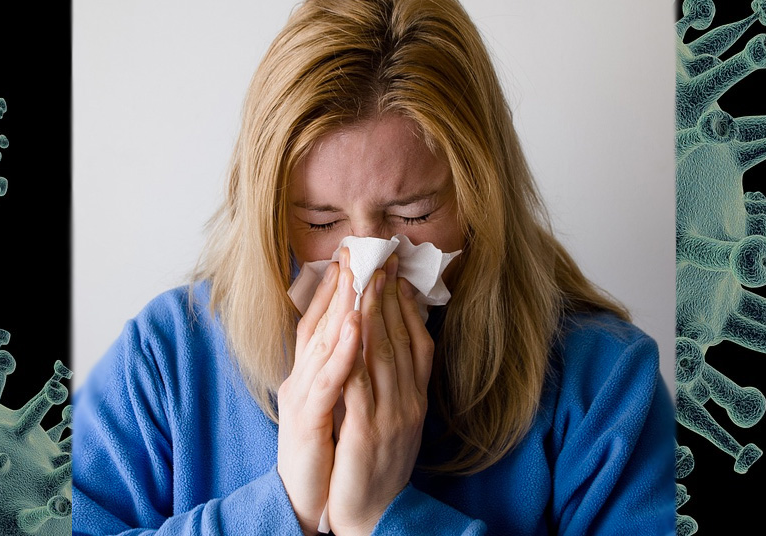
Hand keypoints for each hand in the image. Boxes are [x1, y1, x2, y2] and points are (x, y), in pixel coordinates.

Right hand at [277, 249, 359, 535]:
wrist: (308, 502)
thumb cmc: (325, 452)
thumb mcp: (336, 404)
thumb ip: (344, 370)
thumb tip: (362, 337)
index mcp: (310, 374)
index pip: (320, 321)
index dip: (334, 288)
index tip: (352, 256)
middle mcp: (301, 379)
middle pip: (319, 322)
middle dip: (340, 284)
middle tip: (357, 248)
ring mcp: (301, 398)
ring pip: (322, 343)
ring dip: (341, 306)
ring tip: (358, 273)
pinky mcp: (307, 420)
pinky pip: (328, 380)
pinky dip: (342, 351)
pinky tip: (355, 326)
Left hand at [327, 253, 434, 534]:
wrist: (374, 516)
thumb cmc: (380, 464)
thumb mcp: (397, 418)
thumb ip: (397, 382)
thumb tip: (393, 341)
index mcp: (416, 397)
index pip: (416, 340)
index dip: (405, 302)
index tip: (393, 268)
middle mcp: (410, 401)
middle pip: (400, 338)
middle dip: (386, 293)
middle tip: (378, 255)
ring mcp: (393, 416)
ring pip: (382, 353)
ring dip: (373, 311)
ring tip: (364, 274)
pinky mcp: (369, 433)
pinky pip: (360, 384)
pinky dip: (355, 351)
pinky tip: (349, 324)